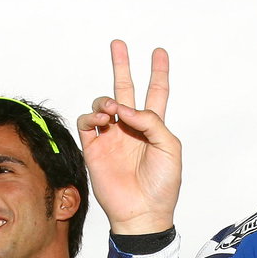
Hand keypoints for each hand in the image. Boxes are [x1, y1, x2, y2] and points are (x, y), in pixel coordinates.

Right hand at [77, 40, 181, 235]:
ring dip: (106, 101)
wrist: (142, 212)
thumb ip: (152, 122)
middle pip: (125, 90)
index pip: (156, 93)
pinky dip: (91, 117)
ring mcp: (111, 138)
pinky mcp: (94, 149)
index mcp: (153, 128)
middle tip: (118, 44)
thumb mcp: (170, 148)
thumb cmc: (162, 185)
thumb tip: (125, 109)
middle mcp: (131, 129)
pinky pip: (86, 124)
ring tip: (111, 111)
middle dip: (121, 66)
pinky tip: (101, 122)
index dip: (158, 72)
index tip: (159, 52)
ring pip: (103, 105)